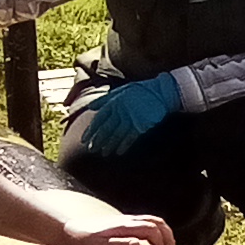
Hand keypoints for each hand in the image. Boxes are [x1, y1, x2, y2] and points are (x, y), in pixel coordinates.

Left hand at [46, 206, 177, 244]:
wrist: (65, 231)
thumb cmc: (79, 243)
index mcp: (124, 226)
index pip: (153, 230)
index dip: (163, 244)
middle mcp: (127, 221)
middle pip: (158, 222)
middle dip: (169, 239)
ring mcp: (125, 221)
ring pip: (154, 222)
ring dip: (165, 235)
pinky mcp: (122, 225)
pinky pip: (147, 225)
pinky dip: (157, 234)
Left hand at [65, 71, 181, 157]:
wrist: (160, 92)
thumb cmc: (139, 91)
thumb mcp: (120, 91)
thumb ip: (104, 99)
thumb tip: (90, 107)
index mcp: (114, 102)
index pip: (98, 119)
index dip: (90, 130)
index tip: (84, 140)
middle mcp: (120, 111)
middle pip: (106, 128)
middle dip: (97, 140)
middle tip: (91, 150)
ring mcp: (131, 118)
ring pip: (117, 134)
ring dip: (109, 145)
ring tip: (103, 153)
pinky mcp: (142, 124)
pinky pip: (131, 136)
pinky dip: (124, 145)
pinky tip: (118, 152)